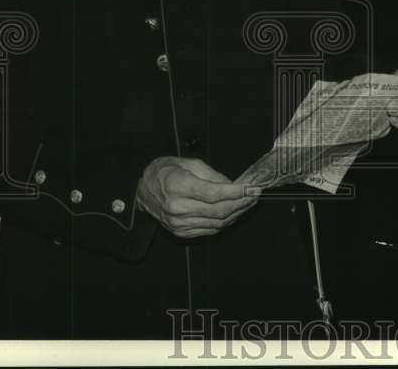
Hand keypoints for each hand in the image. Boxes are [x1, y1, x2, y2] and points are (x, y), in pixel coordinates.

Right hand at [136, 156, 259, 238]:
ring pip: (217, 223)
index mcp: (178, 187)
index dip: (237, 193)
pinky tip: (233, 212)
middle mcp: (177, 208)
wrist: (142, 190)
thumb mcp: (188, 163)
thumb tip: (232, 186)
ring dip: (236, 214)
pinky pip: (209, 230)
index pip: (214, 194)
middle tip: (255, 195)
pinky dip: (224, 222)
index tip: (252, 188)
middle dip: (241, 204)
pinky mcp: (180, 233)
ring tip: (248, 203)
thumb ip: (212, 175)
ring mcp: (178, 224)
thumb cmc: (165, 172)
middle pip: (218, 211)